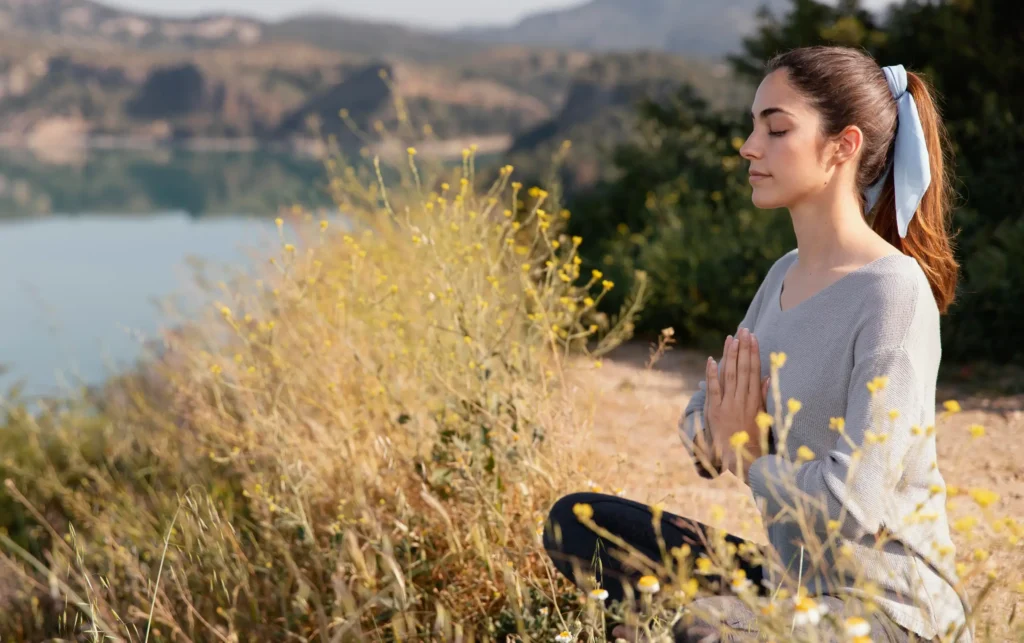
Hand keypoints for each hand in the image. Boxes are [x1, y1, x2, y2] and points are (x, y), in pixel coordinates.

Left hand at [705, 328, 768, 477]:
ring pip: (729, 376)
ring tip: (731, 338)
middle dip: (743, 349)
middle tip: (743, 330)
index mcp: (755, 400)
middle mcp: (742, 400)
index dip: (753, 353)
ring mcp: (727, 405)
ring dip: (729, 356)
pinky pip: (714, 390)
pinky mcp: (715, 411)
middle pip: (742, 369)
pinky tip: (712, 360)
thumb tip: (767, 376)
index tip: (753, 338)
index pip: (754, 371)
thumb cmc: (755, 439)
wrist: (741, 459)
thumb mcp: (764, 417)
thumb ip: (764, 396)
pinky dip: (712, 374)